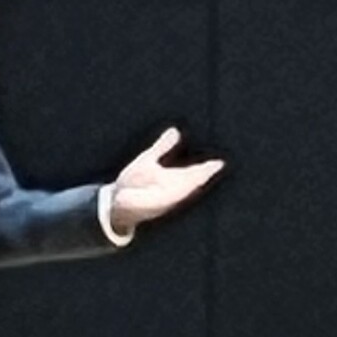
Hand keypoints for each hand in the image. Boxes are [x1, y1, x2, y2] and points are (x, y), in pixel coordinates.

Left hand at [110, 127, 224, 234]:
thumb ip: (162, 147)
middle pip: (192, 182)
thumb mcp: (148, 161)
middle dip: (203, 175)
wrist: (115, 203)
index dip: (207, 168)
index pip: (195, 173)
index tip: (220, 163)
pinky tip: (183, 188)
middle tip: (218, 166)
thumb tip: (174, 131)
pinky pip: (166, 199)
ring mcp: (164, 200)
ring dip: (192, 184)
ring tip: (204, 174)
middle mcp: (172, 191)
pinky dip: (171, 195)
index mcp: (174, 180)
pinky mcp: (153, 205)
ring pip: (182, 191)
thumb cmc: (134, 183)